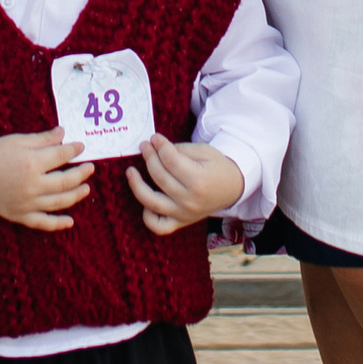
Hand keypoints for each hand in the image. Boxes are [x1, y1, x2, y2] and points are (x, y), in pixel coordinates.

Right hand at [0, 126, 94, 231]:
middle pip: (64, 181)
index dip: (73, 150)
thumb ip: (43, 139)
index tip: (81, 147)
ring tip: (86, 189)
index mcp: (31, 163)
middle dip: (80, 174)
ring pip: (58, 202)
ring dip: (75, 196)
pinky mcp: (19, 215)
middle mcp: (31, 185)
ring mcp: (26, 203)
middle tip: (90, 168)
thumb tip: (63, 133)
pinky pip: (42, 223)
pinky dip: (57, 224)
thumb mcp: (18, 141)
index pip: (60, 156)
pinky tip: (70, 222)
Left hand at [127, 134, 243, 235]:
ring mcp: (184, 214)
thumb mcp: (204, 151)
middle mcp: (190, 200)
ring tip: (130, 171)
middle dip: (149, 157)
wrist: (232, 188)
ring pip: (152, 202)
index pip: (170, 160)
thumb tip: (156, 146)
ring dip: (137, 185)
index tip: (154, 137)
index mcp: (199, 180)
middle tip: (144, 145)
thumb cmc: (217, 166)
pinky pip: (158, 226)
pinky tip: (145, 201)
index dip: (159, 145)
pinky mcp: (180, 222)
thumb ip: (180, 149)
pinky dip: (148, 216)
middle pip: (160, 177)